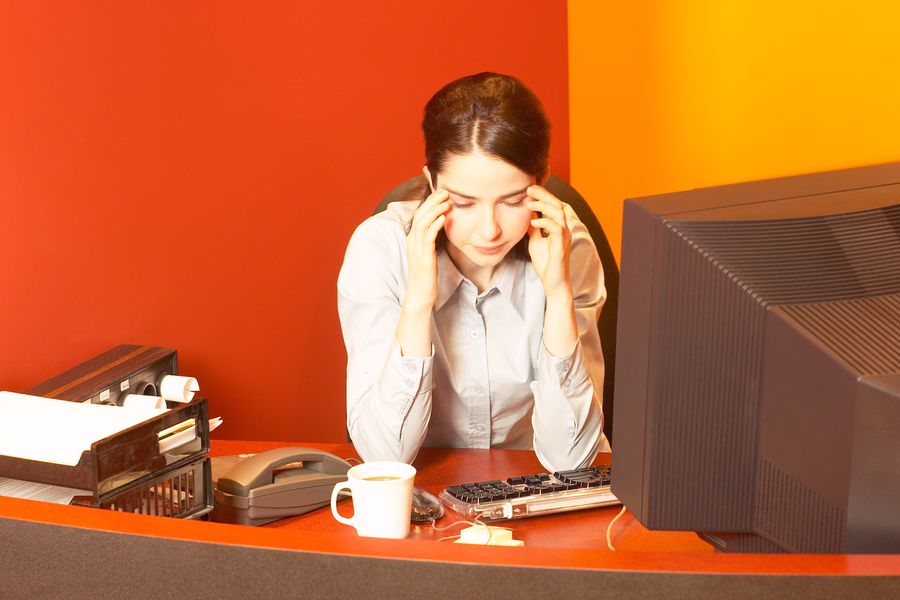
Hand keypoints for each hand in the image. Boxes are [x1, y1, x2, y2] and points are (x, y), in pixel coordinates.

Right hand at [404, 188, 449, 310]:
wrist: (420, 295)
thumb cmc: (426, 275)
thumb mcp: (427, 254)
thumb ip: (431, 241)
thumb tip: (440, 228)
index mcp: (413, 240)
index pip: (419, 215)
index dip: (429, 202)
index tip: (441, 193)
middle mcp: (412, 242)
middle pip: (420, 215)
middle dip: (432, 201)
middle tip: (444, 191)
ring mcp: (417, 249)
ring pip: (423, 223)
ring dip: (435, 210)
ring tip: (446, 201)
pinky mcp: (423, 257)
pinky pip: (428, 237)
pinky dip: (435, 225)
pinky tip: (443, 218)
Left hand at [526, 185, 572, 300]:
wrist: (552, 282)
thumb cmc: (546, 262)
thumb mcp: (535, 240)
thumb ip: (534, 227)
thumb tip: (527, 214)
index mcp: (558, 226)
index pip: (553, 205)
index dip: (543, 195)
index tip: (529, 188)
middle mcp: (564, 229)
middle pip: (557, 204)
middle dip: (543, 194)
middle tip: (529, 188)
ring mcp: (564, 237)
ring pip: (558, 213)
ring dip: (543, 206)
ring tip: (529, 202)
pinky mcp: (561, 246)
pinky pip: (556, 229)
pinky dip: (545, 222)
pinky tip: (533, 221)